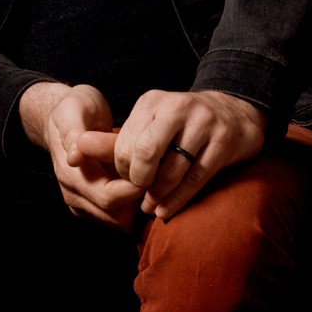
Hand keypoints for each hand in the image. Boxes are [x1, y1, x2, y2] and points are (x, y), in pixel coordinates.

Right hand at [20, 81, 142, 227]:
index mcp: (70, 174)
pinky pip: (118, 218)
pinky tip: (144, 185)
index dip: (135, 188)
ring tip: (155, 181)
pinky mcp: (91, 206)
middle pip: (117, 217)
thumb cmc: (75, 108)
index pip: (108, 197)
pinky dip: (134, 207)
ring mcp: (82, 204)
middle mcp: (74, 195)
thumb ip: (73, 132)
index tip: (155, 170)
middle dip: (142, 201)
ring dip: (139, 207)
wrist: (66, 116)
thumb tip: (74, 158)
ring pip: (119, 222)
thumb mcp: (75, 109)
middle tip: (162, 178)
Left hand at [113, 89, 266, 218]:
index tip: (127, 180)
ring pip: (172, 170)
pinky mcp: (224, 141)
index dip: (122, 170)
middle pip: (146, 155)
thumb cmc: (182, 125)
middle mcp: (177, 107)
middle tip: (139, 193)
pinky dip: (178, 199)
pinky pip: (196, 178)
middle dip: (139, 182)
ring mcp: (203, 123)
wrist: (235, 112)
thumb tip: (76, 148)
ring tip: (151, 206)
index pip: (125, 145)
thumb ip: (112, 141)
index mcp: (152, 102)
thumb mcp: (148, 125)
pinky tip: (166, 209)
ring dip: (158, 195)